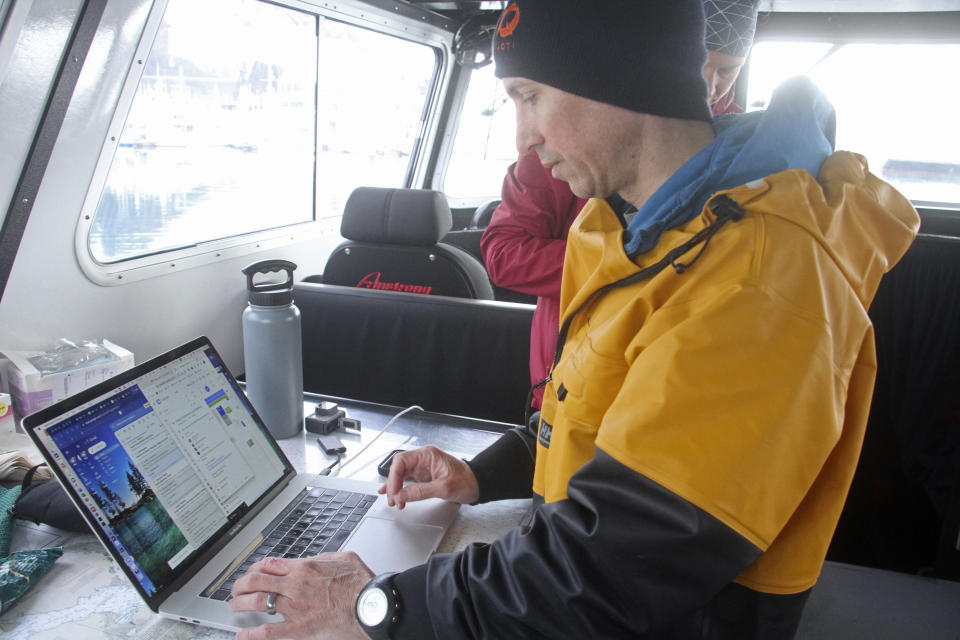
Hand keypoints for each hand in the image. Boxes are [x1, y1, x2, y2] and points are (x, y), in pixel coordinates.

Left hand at [229, 552, 373, 639]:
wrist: (370, 605)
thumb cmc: (361, 584)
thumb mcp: (343, 559)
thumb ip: (324, 558)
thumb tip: (316, 559)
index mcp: (305, 567)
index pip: (270, 564)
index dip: (255, 567)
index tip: (251, 571)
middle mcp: (295, 585)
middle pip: (257, 581)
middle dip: (241, 584)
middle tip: (236, 588)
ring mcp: (295, 607)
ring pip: (258, 602)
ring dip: (240, 603)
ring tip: (233, 606)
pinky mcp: (299, 628)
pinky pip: (269, 631)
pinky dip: (252, 634)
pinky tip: (242, 635)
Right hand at [379, 445, 478, 508]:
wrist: (478, 484)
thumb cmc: (466, 481)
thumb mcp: (443, 488)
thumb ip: (420, 492)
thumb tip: (401, 496)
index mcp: (428, 455)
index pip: (402, 461)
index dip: (394, 477)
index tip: (395, 492)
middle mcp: (424, 459)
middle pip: (399, 467)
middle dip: (393, 483)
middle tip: (394, 499)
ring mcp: (423, 467)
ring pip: (402, 474)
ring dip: (395, 487)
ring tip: (393, 501)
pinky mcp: (425, 475)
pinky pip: (408, 480)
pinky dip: (400, 488)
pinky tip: (394, 494)